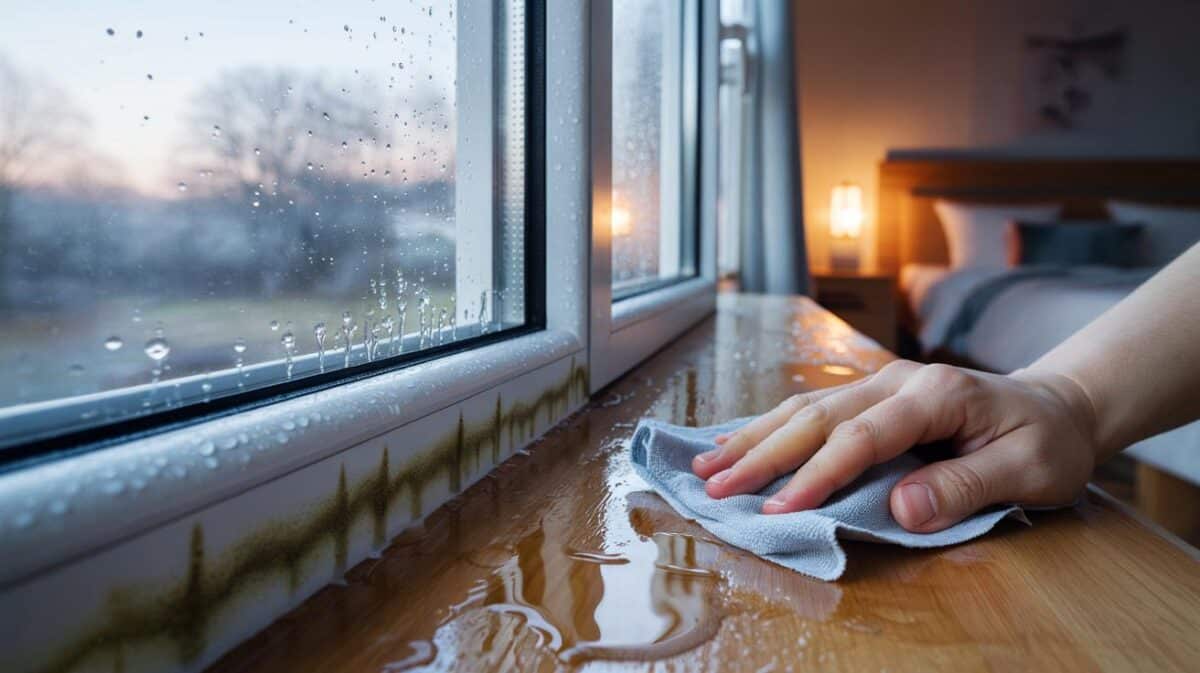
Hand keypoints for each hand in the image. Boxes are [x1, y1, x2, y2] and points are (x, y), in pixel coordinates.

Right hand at [692, 361, 1100, 531]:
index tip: (780, 509)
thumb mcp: (1027, 470)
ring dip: (754, 437)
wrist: (1055, 406)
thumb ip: (964, 486)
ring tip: (707, 464)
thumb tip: (900, 507)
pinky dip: (771, 427)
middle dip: (763, 454)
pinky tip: (738, 442)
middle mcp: (897, 381)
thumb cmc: (1044, 442)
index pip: (861, 436)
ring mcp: (880, 383)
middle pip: (817, 415)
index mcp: (934, 395)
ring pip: (805, 407)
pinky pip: (812, 409)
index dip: (818, 474)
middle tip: (715, 487)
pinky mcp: (870, 396)